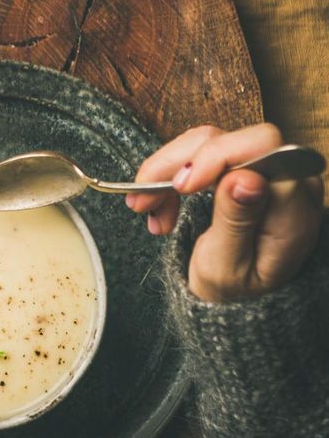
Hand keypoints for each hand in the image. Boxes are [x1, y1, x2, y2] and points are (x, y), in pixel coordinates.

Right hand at [127, 124, 323, 302]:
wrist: (235, 298)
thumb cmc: (235, 290)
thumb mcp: (228, 268)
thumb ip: (237, 221)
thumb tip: (246, 178)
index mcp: (293, 207)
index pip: (262, 149)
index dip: (216, 158)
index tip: (179, 186)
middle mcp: (284, 179)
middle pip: (228, 140)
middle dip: (178, 164)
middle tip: (143, 199)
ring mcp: (261, 169)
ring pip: (205, 142)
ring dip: (165, 171)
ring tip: (145, 207)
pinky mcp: (239, 166)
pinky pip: (198, 152)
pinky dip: (169, 174)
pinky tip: (158, 203)